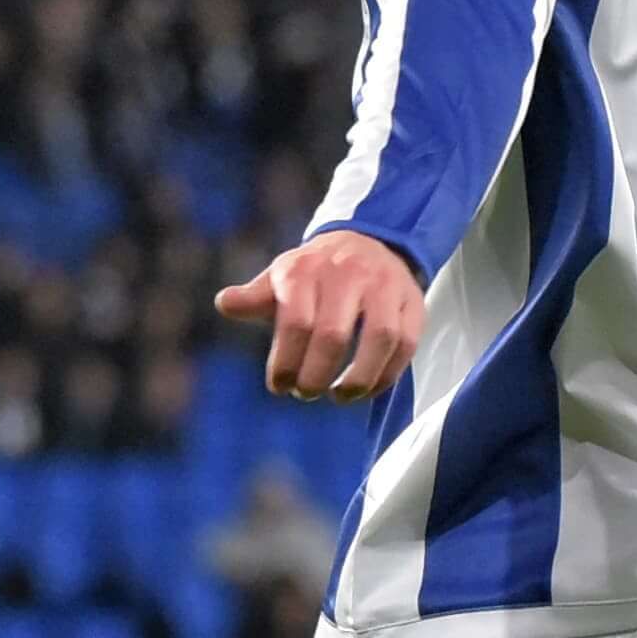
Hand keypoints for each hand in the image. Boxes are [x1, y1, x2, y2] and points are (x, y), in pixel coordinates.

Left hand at [218, 230, 425, 404]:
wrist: (368, 241)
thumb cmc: (314, 273)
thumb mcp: (280, 278)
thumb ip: (254, 298)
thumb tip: (224, 303)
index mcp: (306, 269)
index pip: (296, 323)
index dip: (287, 363)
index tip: (280, 387)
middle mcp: (347, 273)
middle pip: (334, 335)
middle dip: (316, 375)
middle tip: (306, 393)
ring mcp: (384, 285)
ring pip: (379, 339)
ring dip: (358, 379)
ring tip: (339, 397)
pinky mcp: (412, 300)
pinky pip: (406, 343)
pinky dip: (387, 374)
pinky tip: (367, 390)